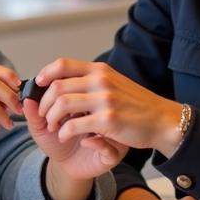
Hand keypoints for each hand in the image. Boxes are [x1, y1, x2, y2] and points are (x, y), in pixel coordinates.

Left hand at [35, 59, 183, 156]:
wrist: (162, 120)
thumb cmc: (135, 105)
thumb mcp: (112, 85)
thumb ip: (88, 83)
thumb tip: (57, 84)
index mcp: (100, 70)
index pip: (63, 64)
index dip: (45, 74)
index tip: (38, 84)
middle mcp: (101, 81)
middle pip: (57, 86)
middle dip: (44, 103)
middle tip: (44, 115)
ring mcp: (105, 100)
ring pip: (62, 104)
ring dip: (51, 117)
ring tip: (54, 127)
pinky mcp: (108, 121)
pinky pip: (74, 125)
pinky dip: (64, 131)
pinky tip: (67, 136)